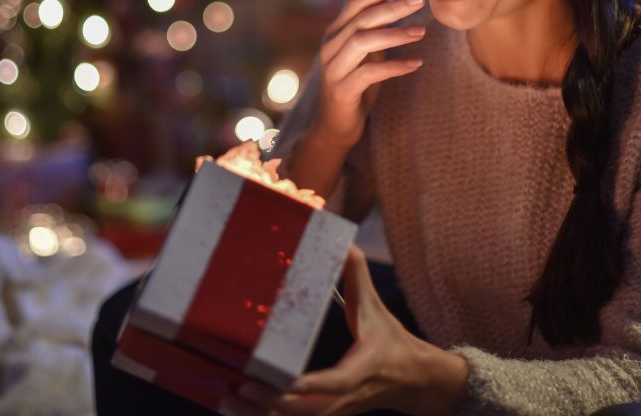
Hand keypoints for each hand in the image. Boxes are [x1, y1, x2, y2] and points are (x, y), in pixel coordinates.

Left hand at [226, 246, 469, 415]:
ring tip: (229, 402)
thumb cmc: (390, 341)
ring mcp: (334, 410)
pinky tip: (237, 409)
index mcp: (362, 368)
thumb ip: (358, 275)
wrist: (412, 380)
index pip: (337, 382)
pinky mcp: (324, 414)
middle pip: (309, 410)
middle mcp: (346, 396)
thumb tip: (345, 241)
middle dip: (274, 403)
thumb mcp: (376, 307)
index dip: (313, 385)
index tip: (288, 382)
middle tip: (241, 387)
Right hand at [310, 0, 425, 153]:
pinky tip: (415, 63)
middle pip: (362, 19)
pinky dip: (394, 66)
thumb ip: (371, 27)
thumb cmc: (354, 85)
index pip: (355, 4)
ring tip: (422, 31)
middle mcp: (330, 47)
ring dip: (395, 34)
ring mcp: (334, 69)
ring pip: (363, 41)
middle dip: (392, 7)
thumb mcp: (364, 52)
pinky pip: (369, 73)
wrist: (335, 126)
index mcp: (335, 34)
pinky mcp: (342, 90)